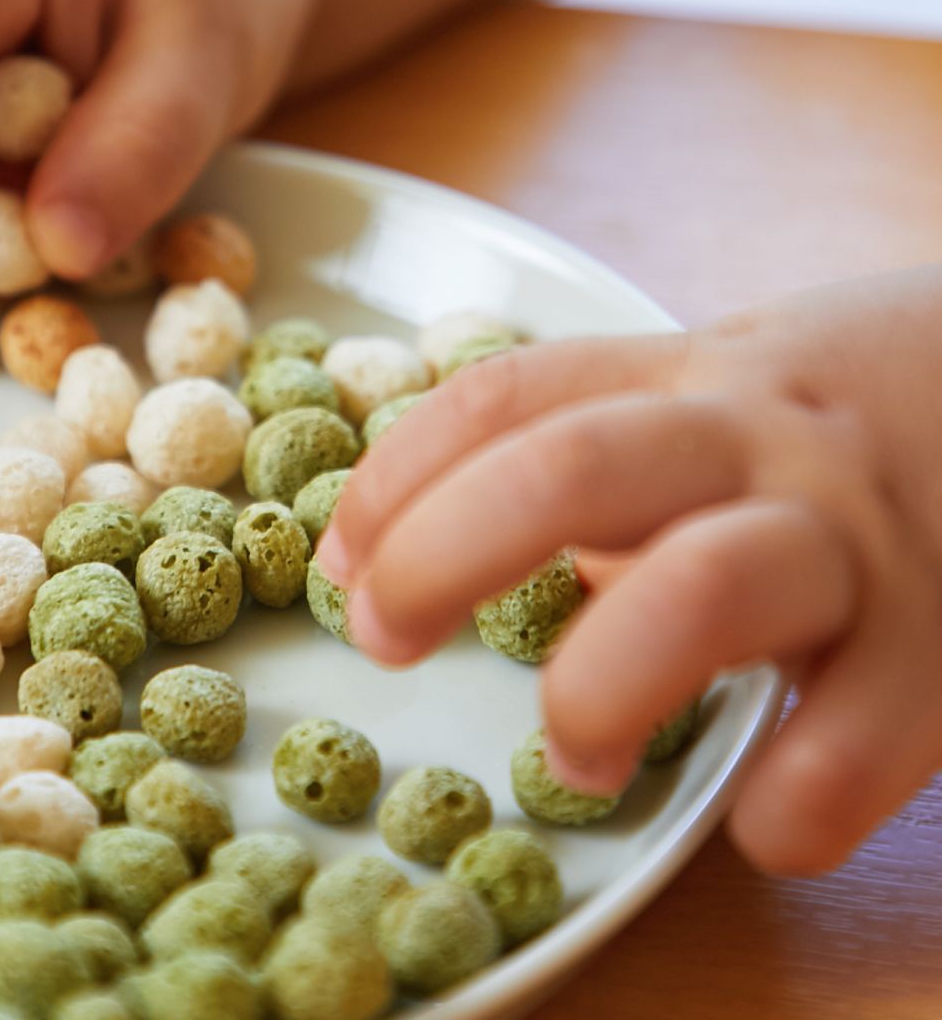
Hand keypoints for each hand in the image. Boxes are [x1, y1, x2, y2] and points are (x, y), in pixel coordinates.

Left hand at [317, 267, 941, 873]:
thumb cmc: (829, 420)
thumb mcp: (708, 396)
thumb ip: (585, 456)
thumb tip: (412, 547)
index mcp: (678, 378)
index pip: (505, 398)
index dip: (400, 475)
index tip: (340, 556)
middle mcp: (752, 439)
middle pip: (569, 469)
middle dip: (447, 551)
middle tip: (380, 637)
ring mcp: (851, 536)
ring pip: (706, 583)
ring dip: (604, 678)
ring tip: (570, 754)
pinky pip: (860, 734)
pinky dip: (795, 793)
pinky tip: (757, 822)